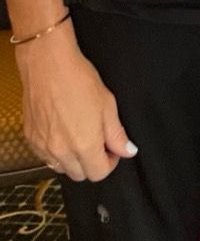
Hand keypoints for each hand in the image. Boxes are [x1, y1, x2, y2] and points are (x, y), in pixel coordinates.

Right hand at [17, 22, 135, 181]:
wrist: (47, 64)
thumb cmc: (78, 80)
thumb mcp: (108, 105)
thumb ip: (117, 134)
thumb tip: (127, 151)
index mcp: (84, 145)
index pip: (99, 173)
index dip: (110, 163)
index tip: (112, 149)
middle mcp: (61, 151)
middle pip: (80, 175)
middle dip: (92, 163)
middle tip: (98, 142)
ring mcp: (43, 146)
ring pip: (62, 168)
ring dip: (73, 160)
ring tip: (79, 136)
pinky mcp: (31, 138)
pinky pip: (45, 157)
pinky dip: (55, 152)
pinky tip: (62, 133)